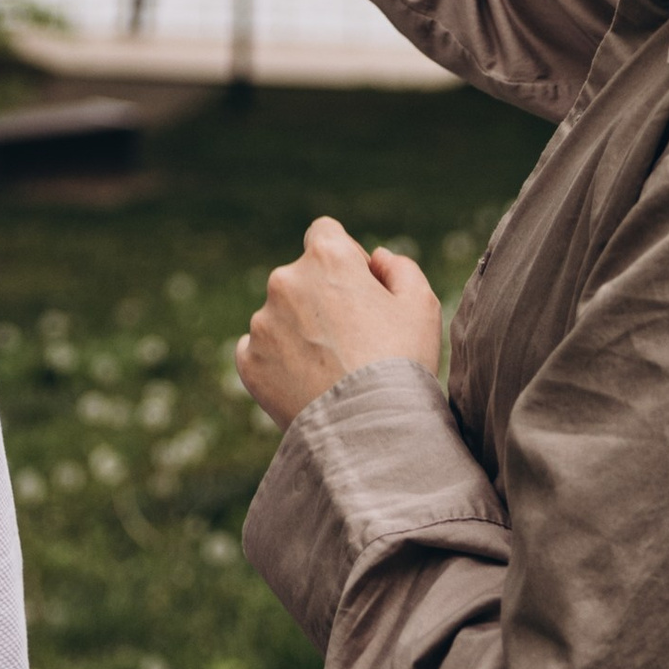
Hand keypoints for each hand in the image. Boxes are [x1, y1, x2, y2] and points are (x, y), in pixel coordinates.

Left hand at [237, 216, 441, 432]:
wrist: (372, 433)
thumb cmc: (402, 363)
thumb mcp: (421, 304)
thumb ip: (399, 268)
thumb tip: (374, 258)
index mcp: (327, 257)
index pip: (325, 234)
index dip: (346, 262)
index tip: (360, 292)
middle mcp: (285, 280)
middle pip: (301, 279)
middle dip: (321, 299)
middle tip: (352, 341)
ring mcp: (262, 322)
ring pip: (280, 317)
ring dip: (299, 332)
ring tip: (334, 371)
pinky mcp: (248, 361)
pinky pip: (262, 352)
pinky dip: (280, 364)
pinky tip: (310, 385)